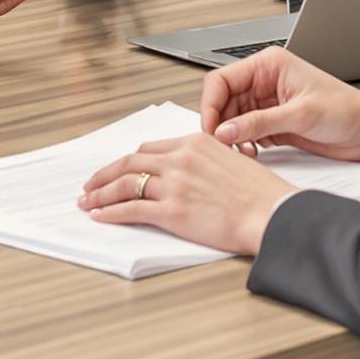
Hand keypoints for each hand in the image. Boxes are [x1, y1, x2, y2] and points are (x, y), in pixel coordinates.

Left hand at [77, 132, 293, 256]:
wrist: (271, 213)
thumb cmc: (259, 193)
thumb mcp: (229, 160)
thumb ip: (203, 160)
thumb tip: (187, 171)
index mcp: (194, 142)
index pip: (149, 149)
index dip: (128, 161)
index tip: (117, 169)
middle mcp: (180, 158)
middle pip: (130, 162)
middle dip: (105, 174)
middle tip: (91, 184)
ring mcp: (174, 184)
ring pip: (125, 184)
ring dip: (101, 193)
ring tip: (88, 201)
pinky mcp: (172, 210)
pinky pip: (131, 209)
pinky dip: (111, 212)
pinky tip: (101, 216)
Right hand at [201, 47, 359, 164]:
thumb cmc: (346, 111)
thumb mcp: (299, 115)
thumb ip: (258, 123)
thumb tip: (224, 131)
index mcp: (269, 65)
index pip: (222, 80)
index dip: (211, 104)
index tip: (211, 129)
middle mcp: (264, 82)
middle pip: (223, 101)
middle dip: (220, 124)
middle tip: (221, 145)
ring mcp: (267, 103)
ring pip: (231, 119)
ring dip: (232, 137)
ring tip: (241, 151)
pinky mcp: (272, 123)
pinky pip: (245, 132)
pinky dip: (243, 144)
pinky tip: (252, 153)